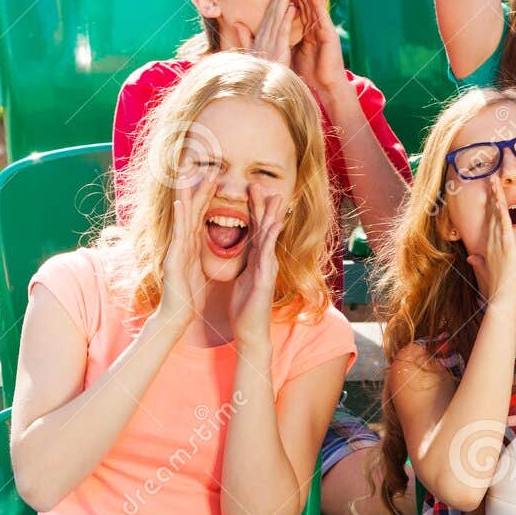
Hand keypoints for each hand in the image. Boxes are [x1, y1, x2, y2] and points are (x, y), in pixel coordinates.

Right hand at [157, 174, 216, 333]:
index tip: (214, 178)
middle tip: (206, 167)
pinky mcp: (174, 260)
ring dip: (187, 196)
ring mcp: (176, 250)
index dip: (206, 197)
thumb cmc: (188, 294)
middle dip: (199, 190)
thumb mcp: (197, 269)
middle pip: (192, 212)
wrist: (178, 315)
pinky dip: (180, 219)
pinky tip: (180, 204)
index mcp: (191, 245)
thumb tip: (200, 242)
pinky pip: (178, 237)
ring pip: (183, 218)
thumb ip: (197, 253)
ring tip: (188, 176)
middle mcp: (182, 243)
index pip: (200, 216)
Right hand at [229, 0, 295, 66]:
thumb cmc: (257, 72)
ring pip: (278, 16)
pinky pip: (282, 31)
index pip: (270, 12)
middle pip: (274, 9)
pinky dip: (286, 19)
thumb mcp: (250, 53)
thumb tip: (237, 23)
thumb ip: (244, 37)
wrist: (257, 89)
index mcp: (261, 35)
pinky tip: (292, 7)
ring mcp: (270, 41)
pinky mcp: (277, 49)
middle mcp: (264, 35)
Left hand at [230, 186, 285, 348]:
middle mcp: (265, 261)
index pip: (255, 229)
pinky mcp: (266, 279)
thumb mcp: (242, 278)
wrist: (250, 331)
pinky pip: (267, 256)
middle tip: (259, 183)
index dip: (252, 209)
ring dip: (270, 216)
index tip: (250, 189)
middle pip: (264, 228)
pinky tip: (271, 227)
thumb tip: (245, 251)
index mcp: (256, 259)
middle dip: (262, 205)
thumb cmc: (245, 307)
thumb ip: (245, 262)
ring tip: (273, 198)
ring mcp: (268, 269)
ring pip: (269, 238)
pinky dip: (269, 240)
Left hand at [291, 0, 348, 100]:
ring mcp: (323, 30)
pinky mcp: (329, 35)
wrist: (325, 85)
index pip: (296, 10)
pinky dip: (317, 4)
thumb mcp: (291, 53)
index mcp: (307, 32)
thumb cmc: (310, 73)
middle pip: (305, 5)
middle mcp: (316, 28)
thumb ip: (282, 41)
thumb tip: (268, 37)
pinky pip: (322, 16)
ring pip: (314, 7)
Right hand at [467, 177, 515, 312]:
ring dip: (495, 196)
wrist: (504, 302)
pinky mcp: (507, 247)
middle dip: (492, 195)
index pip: (492, 222)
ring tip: (494, 180)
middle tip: (492, 177)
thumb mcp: (489, 272)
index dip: (492, 206)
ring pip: (497, 215)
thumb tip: (472, 257)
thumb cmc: (500, 289)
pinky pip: (505, 223)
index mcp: (492, 247)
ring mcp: (499, 243)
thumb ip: (481, 263)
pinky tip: (501, 198)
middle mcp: (493, 242)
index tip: (492, 192)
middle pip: (493, 214)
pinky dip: (503, 210)